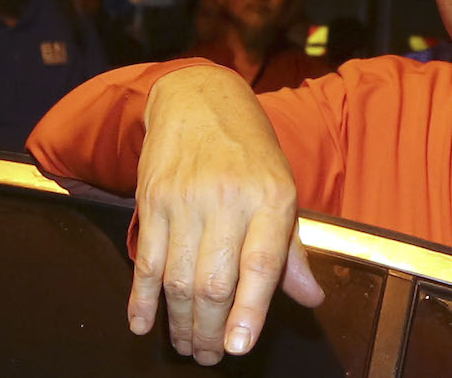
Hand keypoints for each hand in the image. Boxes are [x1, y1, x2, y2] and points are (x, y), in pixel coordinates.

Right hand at [125, 66, 324, 364]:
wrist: (198, 98)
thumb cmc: (250, 149)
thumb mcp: (283, 188)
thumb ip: (291, 248)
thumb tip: (311, 298)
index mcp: (271, 196)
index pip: (260, 263)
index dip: (249, 310)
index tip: (239, 346)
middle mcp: (228, 199)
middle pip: (214, 281)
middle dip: (211, 329)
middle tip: (211, 356)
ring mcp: (185, 200)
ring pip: (177, 279)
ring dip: (181, 322)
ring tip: (189, 346)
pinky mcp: (152, 201)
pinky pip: (145, 260)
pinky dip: (141, 299)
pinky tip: (144, 324)